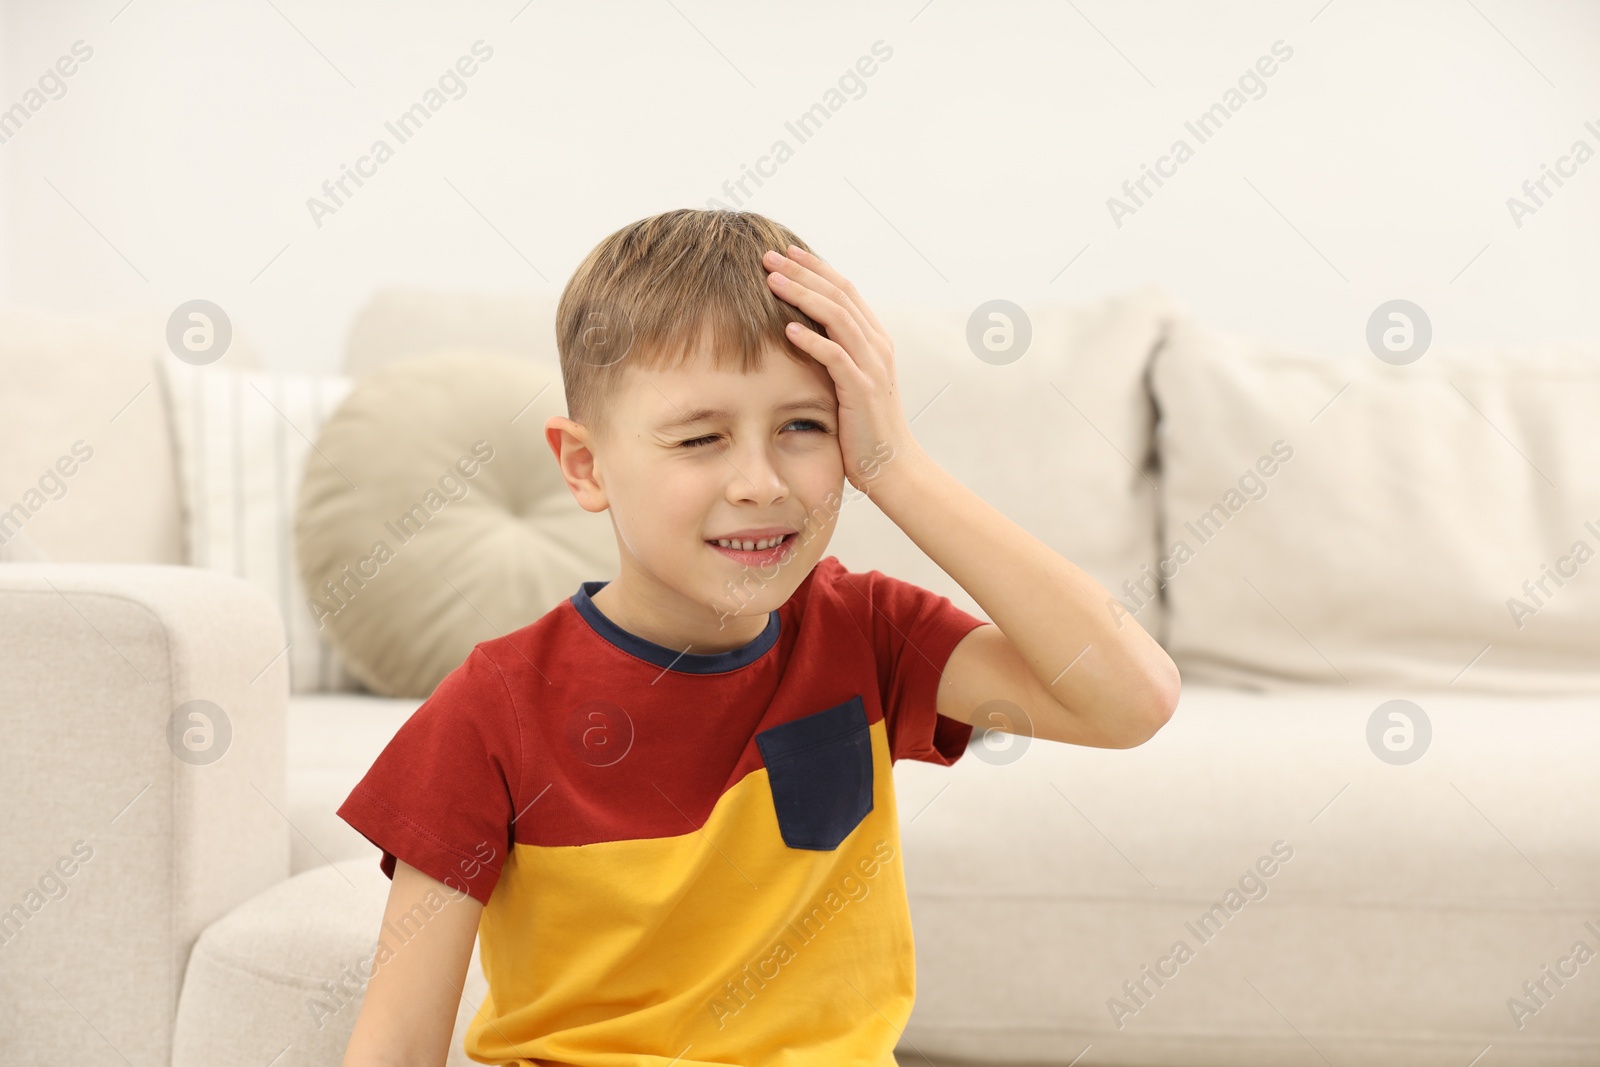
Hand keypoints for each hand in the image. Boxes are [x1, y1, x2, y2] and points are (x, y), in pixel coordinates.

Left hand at [762, 245, 919, 495]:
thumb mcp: (852, 383)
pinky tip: (788, 329)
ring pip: (837, 318)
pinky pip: (836, 358)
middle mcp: (877, 346)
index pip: (845, 291)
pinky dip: (812, 341)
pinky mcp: (863, 391)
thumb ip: (837, 355)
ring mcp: (872, 367)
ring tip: (772, 281)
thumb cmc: (865, 428)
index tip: (785, 253)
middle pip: (839, 295)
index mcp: (875, 340)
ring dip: (803, 296)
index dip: (816, 268)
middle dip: (803, 272)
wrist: (893, 467)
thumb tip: (804, 334)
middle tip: (769, 256)